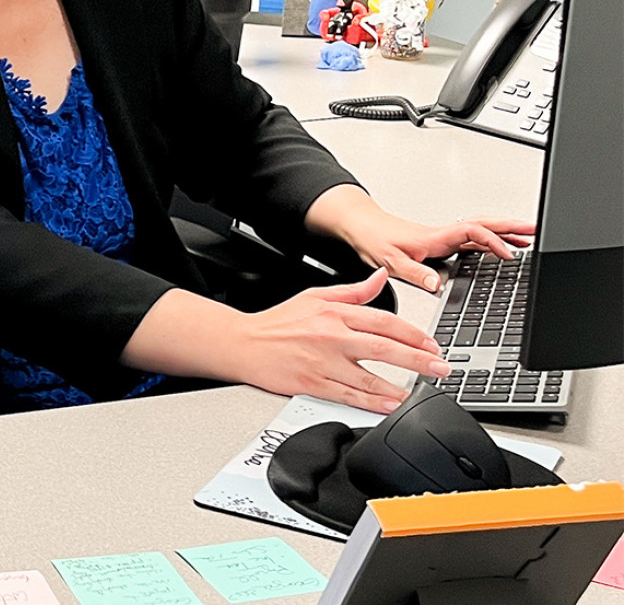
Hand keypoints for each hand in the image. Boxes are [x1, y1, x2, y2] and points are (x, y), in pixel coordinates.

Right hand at [233, 269, 452, 412]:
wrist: (242, 344)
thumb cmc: (276, 323)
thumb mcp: (315, 296)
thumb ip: (354, 291)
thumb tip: (382, 277)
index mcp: (335, 314)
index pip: (384, 322)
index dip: (413, 334)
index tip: (432, 344)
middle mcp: (332, 338)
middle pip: (385, 349)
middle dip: (419, 360)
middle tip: (441, 368)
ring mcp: (323, 364)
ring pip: (370, 378)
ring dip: (401, 387)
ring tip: (423, 391)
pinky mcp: (312, 385)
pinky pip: (349, 396)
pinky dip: (373, 403)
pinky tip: (390, 405)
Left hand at [305, 184, 533, 290]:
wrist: (358, 227)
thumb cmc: (372, 240)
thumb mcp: (390, 260)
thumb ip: (413, 272)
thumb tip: (434, 283)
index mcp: (435, 237)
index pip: (473, 233)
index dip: (493, 241)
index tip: (510, 254)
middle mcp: (442, 234)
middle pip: (484, 224)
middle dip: (512, 227)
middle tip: (536, 231)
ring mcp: (442, 236)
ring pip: (480, 229)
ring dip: (504, 231)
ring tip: (527, 238)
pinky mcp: (438, 241)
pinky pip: (471, 237)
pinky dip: (489, 240)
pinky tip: (497, 247)